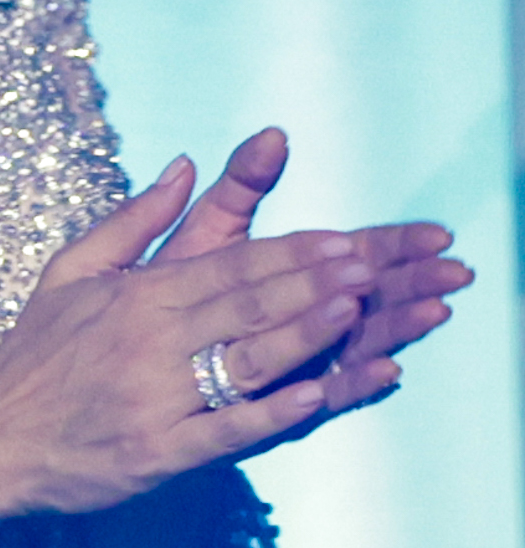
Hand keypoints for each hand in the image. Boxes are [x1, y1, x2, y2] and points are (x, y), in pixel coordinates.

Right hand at [0, 162, 410, 528]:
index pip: (228, 266)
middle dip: (312, 284)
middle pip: (245, 306)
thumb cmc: (35, 357)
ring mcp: (155, 398)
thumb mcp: (69, 273)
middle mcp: (147, 342)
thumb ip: (133, 219)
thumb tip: (185, 165)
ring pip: (243, 361)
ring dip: (303, 335)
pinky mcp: (158, 452)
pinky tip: (315, 396)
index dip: (291, 253)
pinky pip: (225, 429)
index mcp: (134, 297)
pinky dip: (271, 414)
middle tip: (370, 269)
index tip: (345, 242)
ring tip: (357, 314)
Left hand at [143, 126, 473, 402]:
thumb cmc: (139, 303)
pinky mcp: (259, 411)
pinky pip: (312, 400)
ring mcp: (281, 367)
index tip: (439, 235)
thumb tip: (270, 136)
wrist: (93, 375)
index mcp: (278, 278)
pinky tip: (386, 371)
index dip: (395, 245)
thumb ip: (233, 192)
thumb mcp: (189, 237)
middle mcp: (290, 322)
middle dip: (409, 282)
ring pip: (349, 345)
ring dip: (394, 327)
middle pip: (361, 297)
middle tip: (455, 270)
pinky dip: (349, 385)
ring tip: (436, 309)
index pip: (348, 255)